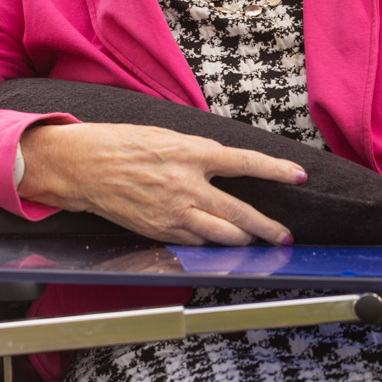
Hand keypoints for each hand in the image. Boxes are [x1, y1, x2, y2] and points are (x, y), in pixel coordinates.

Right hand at [17, 122, 304, 245]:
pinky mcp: (159, 232)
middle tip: (285, 236)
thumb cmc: (123, 143)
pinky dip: (210, 244)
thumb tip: (225, 163)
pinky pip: (194, 243)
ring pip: (220, 235)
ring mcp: (173, 213)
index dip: (276, 171)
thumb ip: (199, 153)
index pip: (245, 163)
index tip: (298, 175)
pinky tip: (220, 245)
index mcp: (192, 153)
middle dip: (267, 227)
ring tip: (258, 243)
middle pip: (239, 212)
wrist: (82, 166)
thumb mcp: (169, 136)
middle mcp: (187, 186)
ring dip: (243, 241)